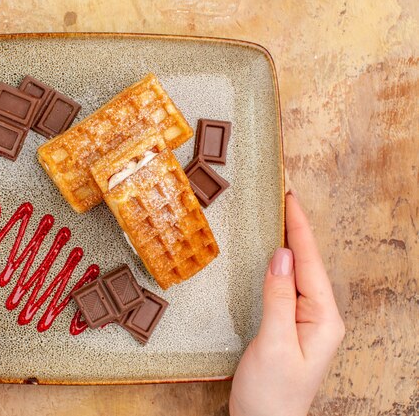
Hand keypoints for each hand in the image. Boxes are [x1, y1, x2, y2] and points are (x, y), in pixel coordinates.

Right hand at [229, 192, 344, 415]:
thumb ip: (278, 298)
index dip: (299, 229)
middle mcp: (318, 316)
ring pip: (296, 274)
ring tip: (277, 218)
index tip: (289, 199)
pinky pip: (283, 288)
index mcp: (323, 318)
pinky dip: (276, 267)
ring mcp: (303, 321)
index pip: (310, 264)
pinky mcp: (286, 326)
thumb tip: (281, 256)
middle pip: (307, 264)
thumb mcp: (275, 343)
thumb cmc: (272, 393)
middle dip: (296, 231)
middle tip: (282, 199)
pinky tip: (270, 257)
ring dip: (287, 246)